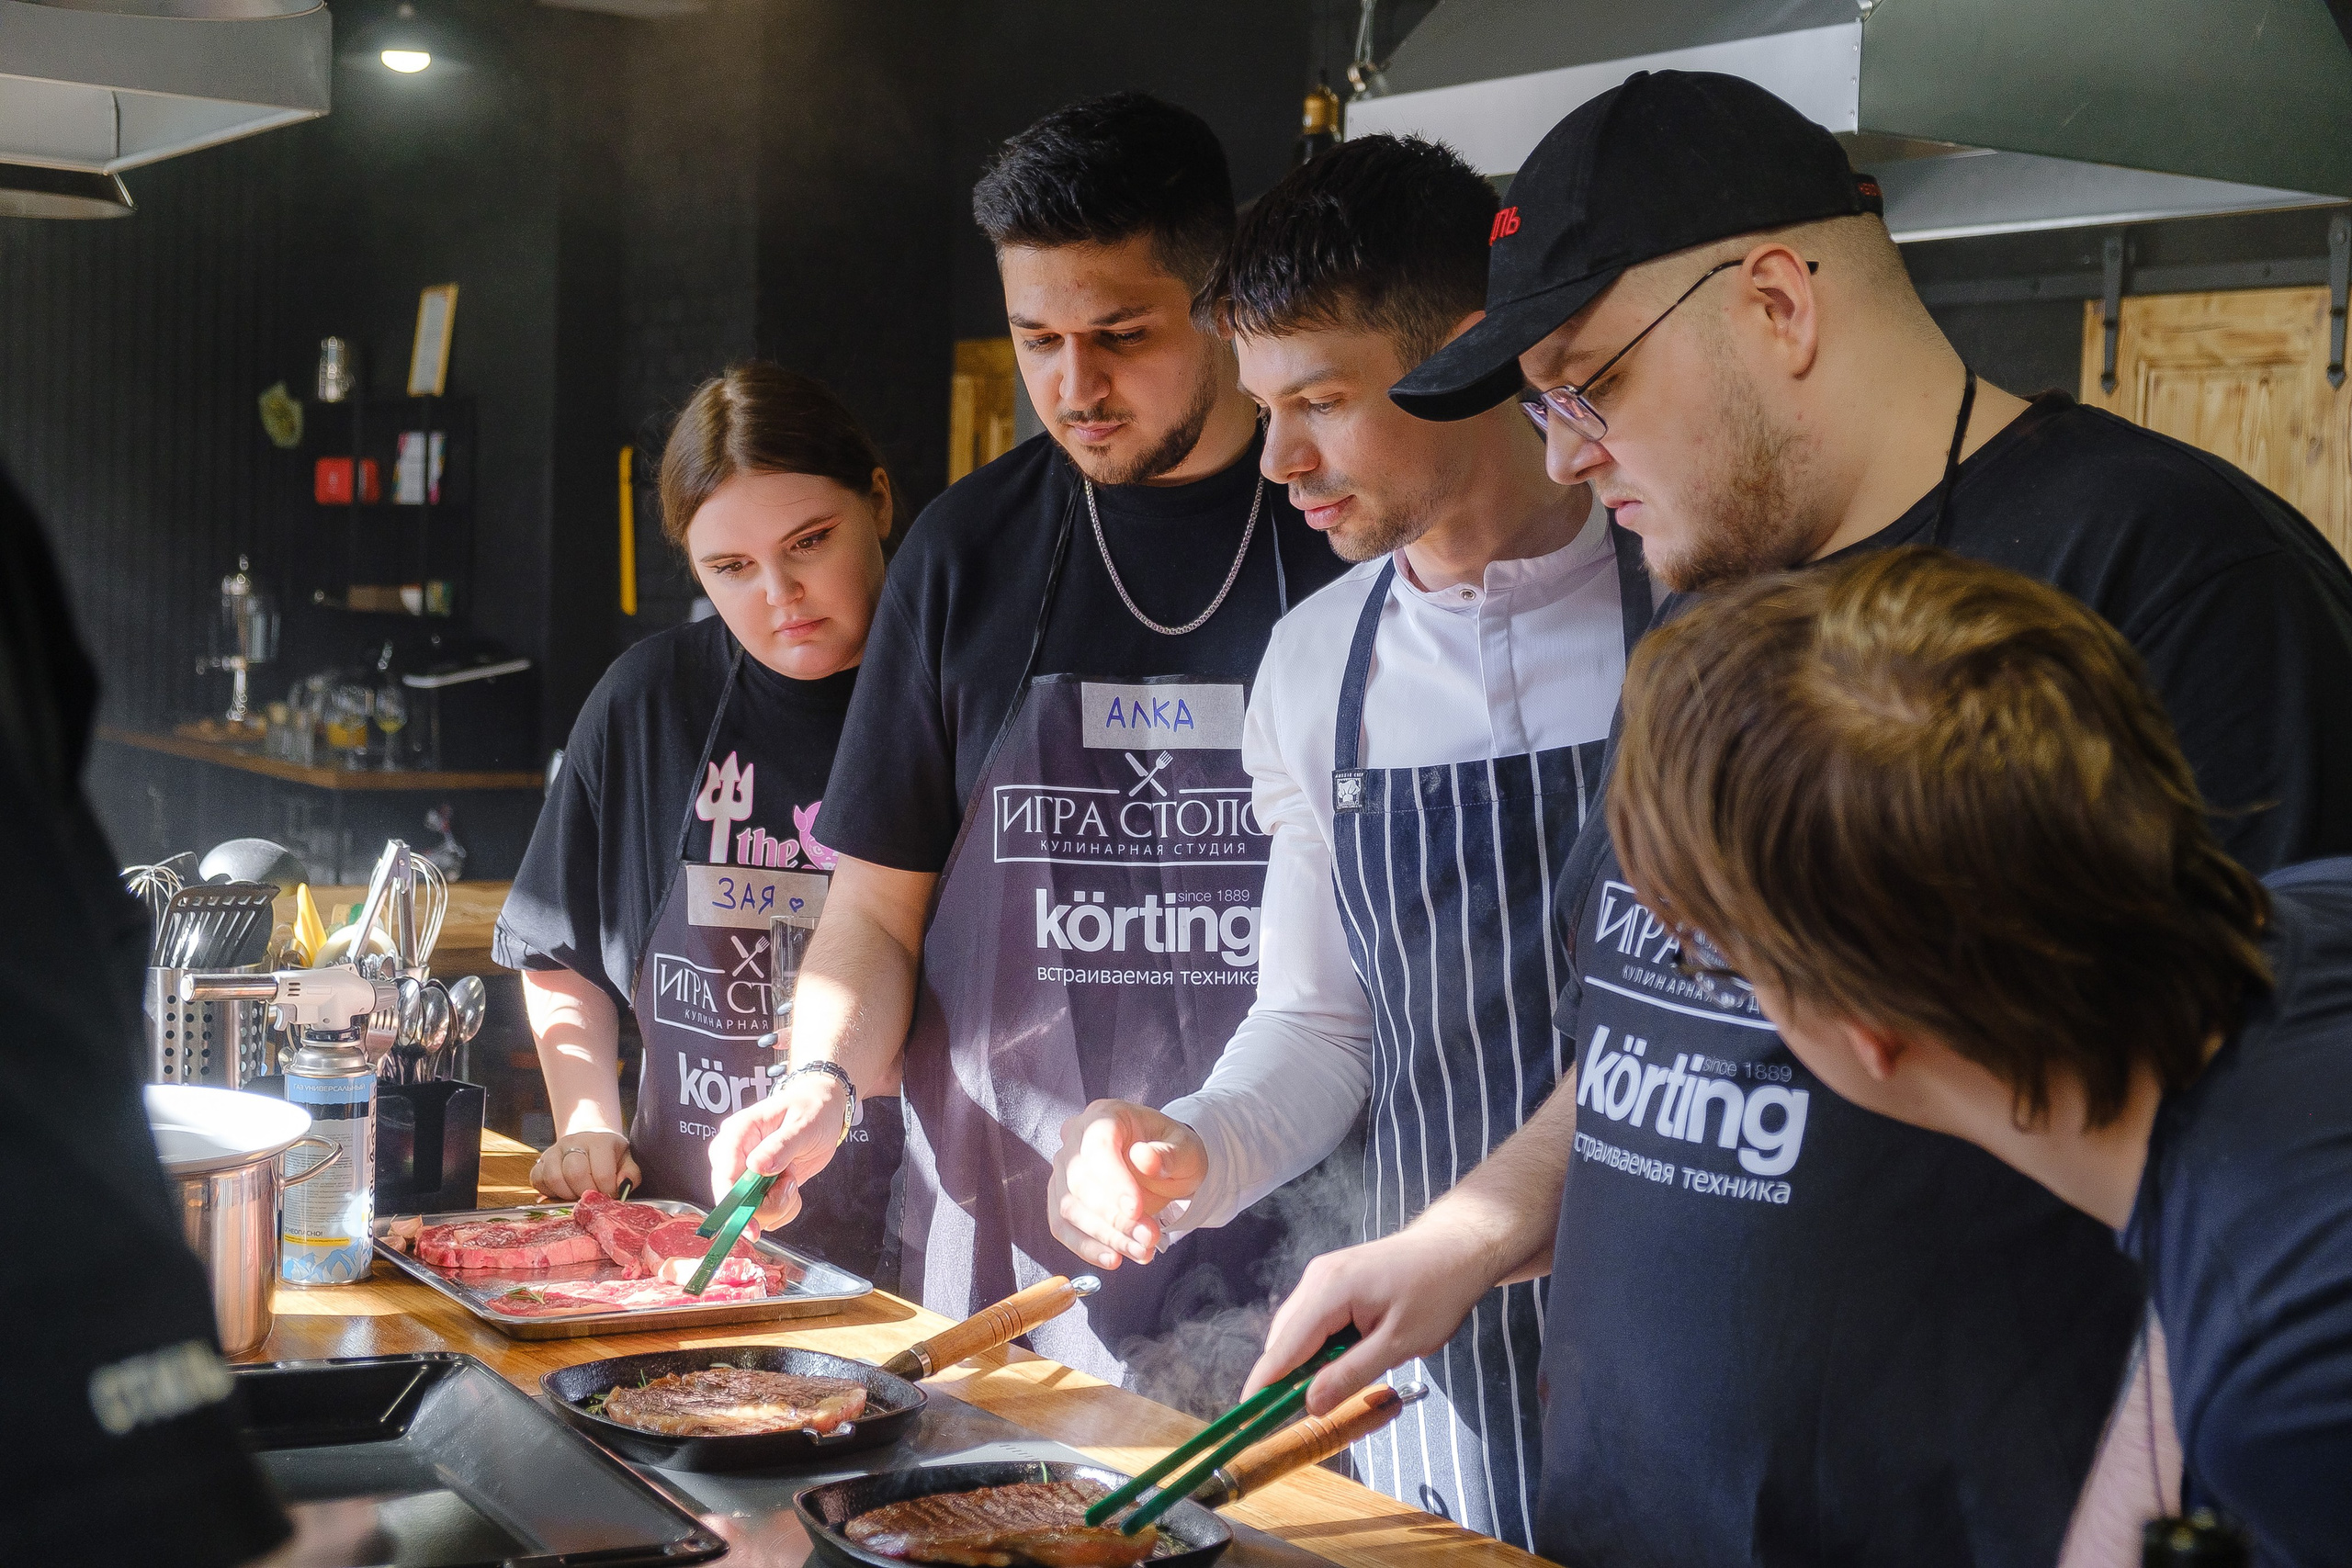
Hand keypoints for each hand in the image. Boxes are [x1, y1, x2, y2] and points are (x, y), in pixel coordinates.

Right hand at [530, 1129, 639, 1199]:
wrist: (589, 1142)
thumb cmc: (610, 1156)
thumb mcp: (626, 1161)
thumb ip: (631, 1175)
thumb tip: (623, 1186)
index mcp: (599, 1141)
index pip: (602, 1173)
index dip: (607, 1191)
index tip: (610, 1195)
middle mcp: (573, 1142)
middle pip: (575, 1174)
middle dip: (585, 1194)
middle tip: (592, 1198)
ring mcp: (553, 1150)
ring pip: (554, 1178)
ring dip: (567, 1194)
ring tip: (578, 1195)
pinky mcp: (539, 1161)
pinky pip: (537, 1180)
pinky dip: (549, 1192)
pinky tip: (562, 1192)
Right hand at [708, 1070, 849, 1228]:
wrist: (825, 1111)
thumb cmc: (812, 1109)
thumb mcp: (802, 1125)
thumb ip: (781, 1145)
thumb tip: (756, 1167)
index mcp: (738, 1132)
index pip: (724, 1174)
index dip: (734, 1203)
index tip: (751, 1225)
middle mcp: (735, 1155)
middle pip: (734, 1199)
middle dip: (766, 1203)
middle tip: (790, 1181)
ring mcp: (745, 1173)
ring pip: (751, 1211)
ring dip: (779, 1204)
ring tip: (792, 1177)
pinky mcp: (758, 1187)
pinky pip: (764, 1213)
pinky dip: (783, 1208)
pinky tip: (791, 1185)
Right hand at [1048, 1099, 1207, 1269]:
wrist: (1163, 1167)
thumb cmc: (1173, 1152)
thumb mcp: (1186, 1149)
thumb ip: (1169, 1154)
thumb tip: (1144, 1158)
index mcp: (1105, 1115)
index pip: (1098, 1145)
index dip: (1114, 1180)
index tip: (1136, 1210)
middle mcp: (1075, 1138)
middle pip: (1080, 1181)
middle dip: (1114, 1217)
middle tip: (1149, 1238)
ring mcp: (1063, 1169)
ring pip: (1069, 1208)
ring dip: (1106, 1236)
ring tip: (1141, 1251)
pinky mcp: (1061, 1198)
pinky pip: (1062, 1226)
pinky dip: (1086, 1247)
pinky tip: (1113, 1259)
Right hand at [1244, 1225, 1500, 1415]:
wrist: (1456, 1248)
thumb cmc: (1436, 1292)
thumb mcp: (1397, 1344)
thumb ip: (1350, 1374)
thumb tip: (1309, 1405)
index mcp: (1329, 1290)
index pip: (1284, 1346)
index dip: (1264, 1384)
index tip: (1246, 1416)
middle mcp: (1317, 1278)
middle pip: (1285, 1339)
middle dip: (1289, 1376)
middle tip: (1310, 1412)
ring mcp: (1323, 1275)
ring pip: (1298, 1330)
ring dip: (1308, 1361)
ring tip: (1342, 1382)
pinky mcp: (1333, 1278)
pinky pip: (1314, 1319)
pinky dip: (1320, 1345)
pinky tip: (1346, 1358)